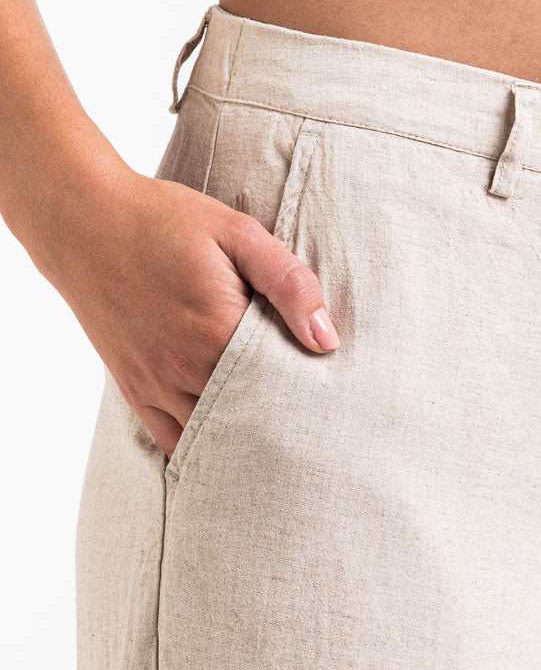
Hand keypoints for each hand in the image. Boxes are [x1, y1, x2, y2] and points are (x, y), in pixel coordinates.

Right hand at [33, 158, 338, 455]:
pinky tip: (228, 447)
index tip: (329, 388)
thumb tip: (326, 341)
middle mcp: (186, 369)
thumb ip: (289, 284)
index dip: (311, 390)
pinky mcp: (135, 390)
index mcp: (219, 333)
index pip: (284, 385)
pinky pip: (174, 440)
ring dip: (245, 437)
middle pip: (253, 418)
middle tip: (312, 421)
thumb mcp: (238, 234)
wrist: (82, 221)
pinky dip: (203, 447)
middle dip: (284, 420)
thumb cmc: (164, 221)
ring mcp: (157, 385)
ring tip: (278, 435)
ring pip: (215, 436)